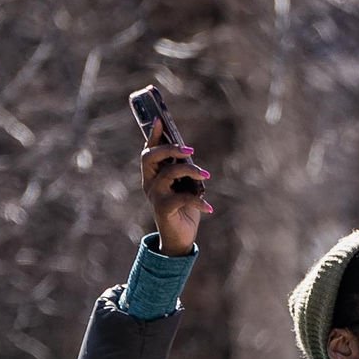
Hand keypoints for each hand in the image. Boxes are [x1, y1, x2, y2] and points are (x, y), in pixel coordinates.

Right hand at [139, 127, 211, 255]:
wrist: (180, 238)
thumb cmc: (184, 209)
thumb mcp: (184, 186)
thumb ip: (183, 170)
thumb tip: (188, 151)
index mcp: (153, 175)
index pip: (149, 151)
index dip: (153, 136)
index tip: (159, 120)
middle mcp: (150, 183)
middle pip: (151, 157)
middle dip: (170, 149)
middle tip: (190, 150)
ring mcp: (155, 195)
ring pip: (169, 173)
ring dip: (191, 170)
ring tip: (206, 175)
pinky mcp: (163, 209)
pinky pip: (182, 198)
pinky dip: (199, 202)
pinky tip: (209, 208)